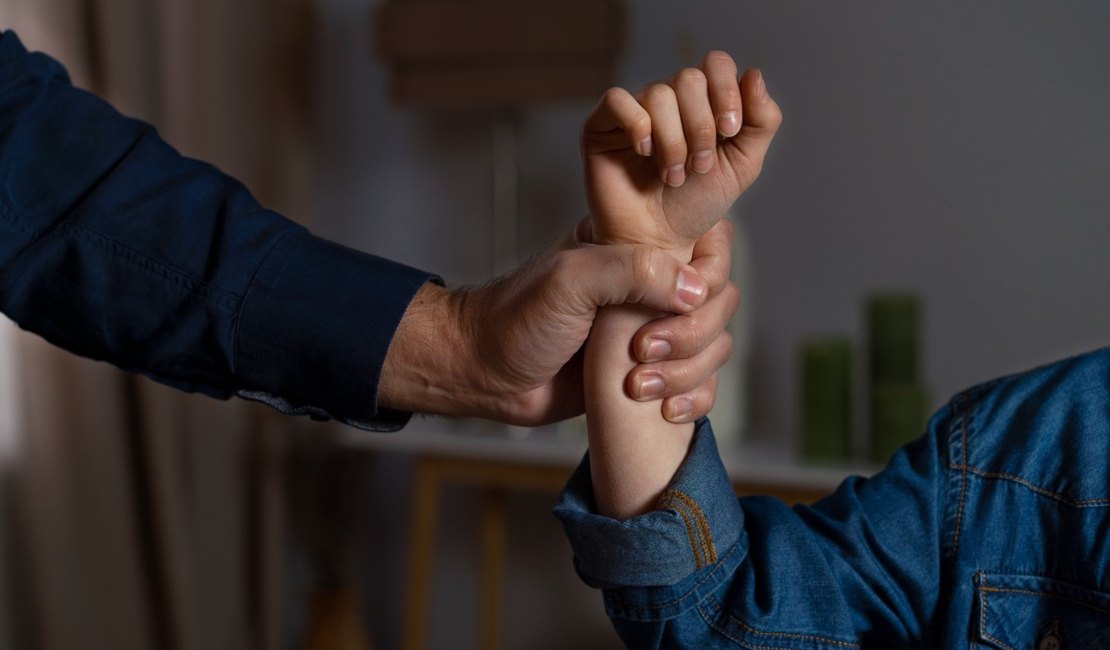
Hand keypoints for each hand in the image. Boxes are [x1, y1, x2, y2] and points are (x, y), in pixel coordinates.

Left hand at [377, 222, 735, 425]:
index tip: (675, 302)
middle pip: (720, 300)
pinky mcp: (651, 373)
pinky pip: (701, 384)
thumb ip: (632, 271)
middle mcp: (652, 285)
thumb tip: (695, 290)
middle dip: (692, 334)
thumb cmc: (516, 319)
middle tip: (643, 350)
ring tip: (637, 386)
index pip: (709, 245)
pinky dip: (694, 399)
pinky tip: (665, 410)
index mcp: (636, 246)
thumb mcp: (570, 280)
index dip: (706, 276)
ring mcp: (654, 330)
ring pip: (715, 345)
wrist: (485, 374)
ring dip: (688, 371)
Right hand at [582, 51, 781, 251]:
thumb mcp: (742, 165)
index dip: (727, 91)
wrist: (658, 242)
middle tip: (698, 167)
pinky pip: (618, 100)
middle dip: (701, 127)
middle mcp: (668, 99)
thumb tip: (754, 74)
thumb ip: (761, 122)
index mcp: (702, 101)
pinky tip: (644, 154)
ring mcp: (634, 110)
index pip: (715, 65)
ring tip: (672, 175)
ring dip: (674, 141)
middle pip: (689, 78)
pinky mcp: (601, 125)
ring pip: (659, 94)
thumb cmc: (695, 205)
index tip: (729, 132)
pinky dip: (638, 127)